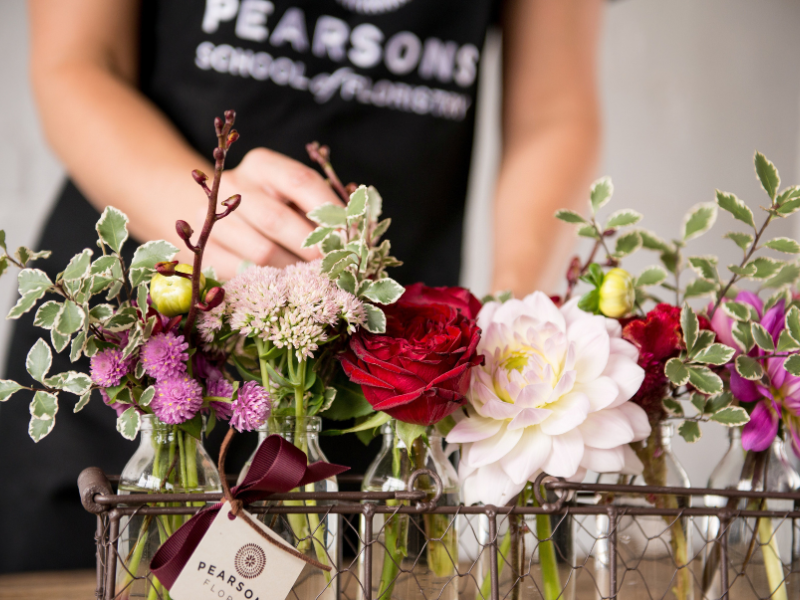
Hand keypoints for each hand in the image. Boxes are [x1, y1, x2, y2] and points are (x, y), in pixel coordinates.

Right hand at [188, 148, 344, 279]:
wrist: (218, 218)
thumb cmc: (276, 208)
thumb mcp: (297, 199)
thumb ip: (325, 211)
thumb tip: (362, 232)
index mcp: (263, 165)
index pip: (300, 181)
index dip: (328, 210)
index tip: (352, 237)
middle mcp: (233, 187)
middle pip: (276, 218)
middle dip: (312, 247)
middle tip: (337, 267)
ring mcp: (213, 220)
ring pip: (260, 251)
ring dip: (295, 271)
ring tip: (318, 281)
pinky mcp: (206, 253)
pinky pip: (244, 274)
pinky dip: (271, 284)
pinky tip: (290, 288)